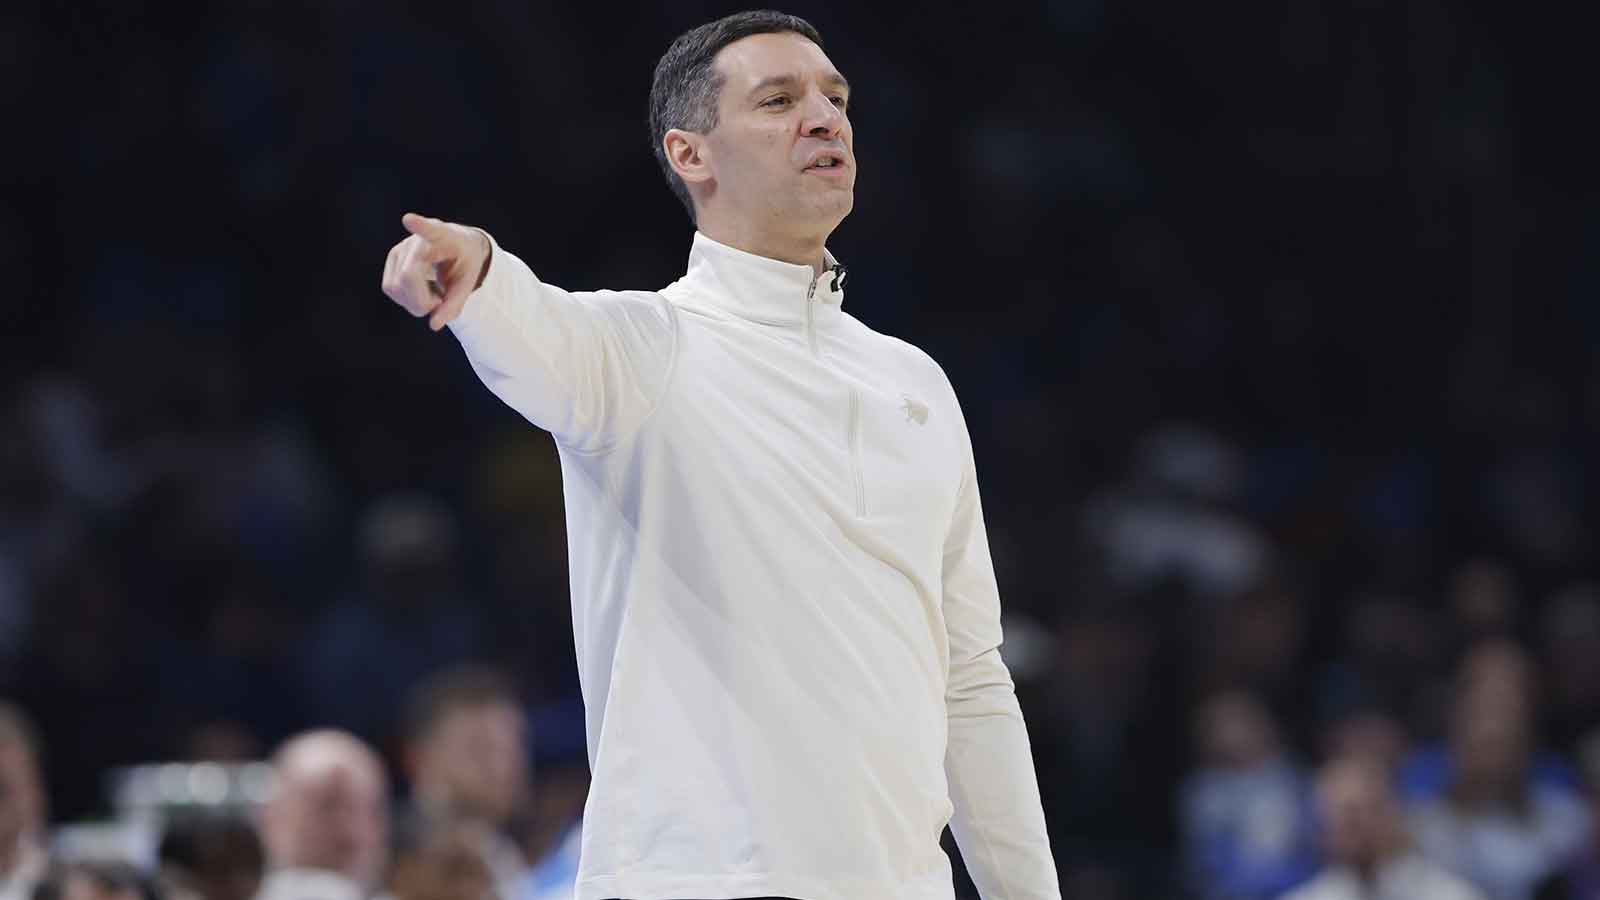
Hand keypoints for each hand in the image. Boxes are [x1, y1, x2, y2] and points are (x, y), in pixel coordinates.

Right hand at [381, 212, 490, 330]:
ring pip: (394, 287)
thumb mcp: (468, 282)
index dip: (419, 226)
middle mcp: (415, 240)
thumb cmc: (465, 261)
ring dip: (413, 303)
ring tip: (433, 296)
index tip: (409, 219)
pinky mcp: (391, 260)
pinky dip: (406, 299)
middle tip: (440, 302)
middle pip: (407, 277)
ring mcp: (399, 250)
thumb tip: (434, 325)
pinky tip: (422, 292)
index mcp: (443, 237)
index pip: (430, 230)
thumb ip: (454, 303)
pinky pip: (390, 288)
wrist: (457, 246)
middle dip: (421, 302)